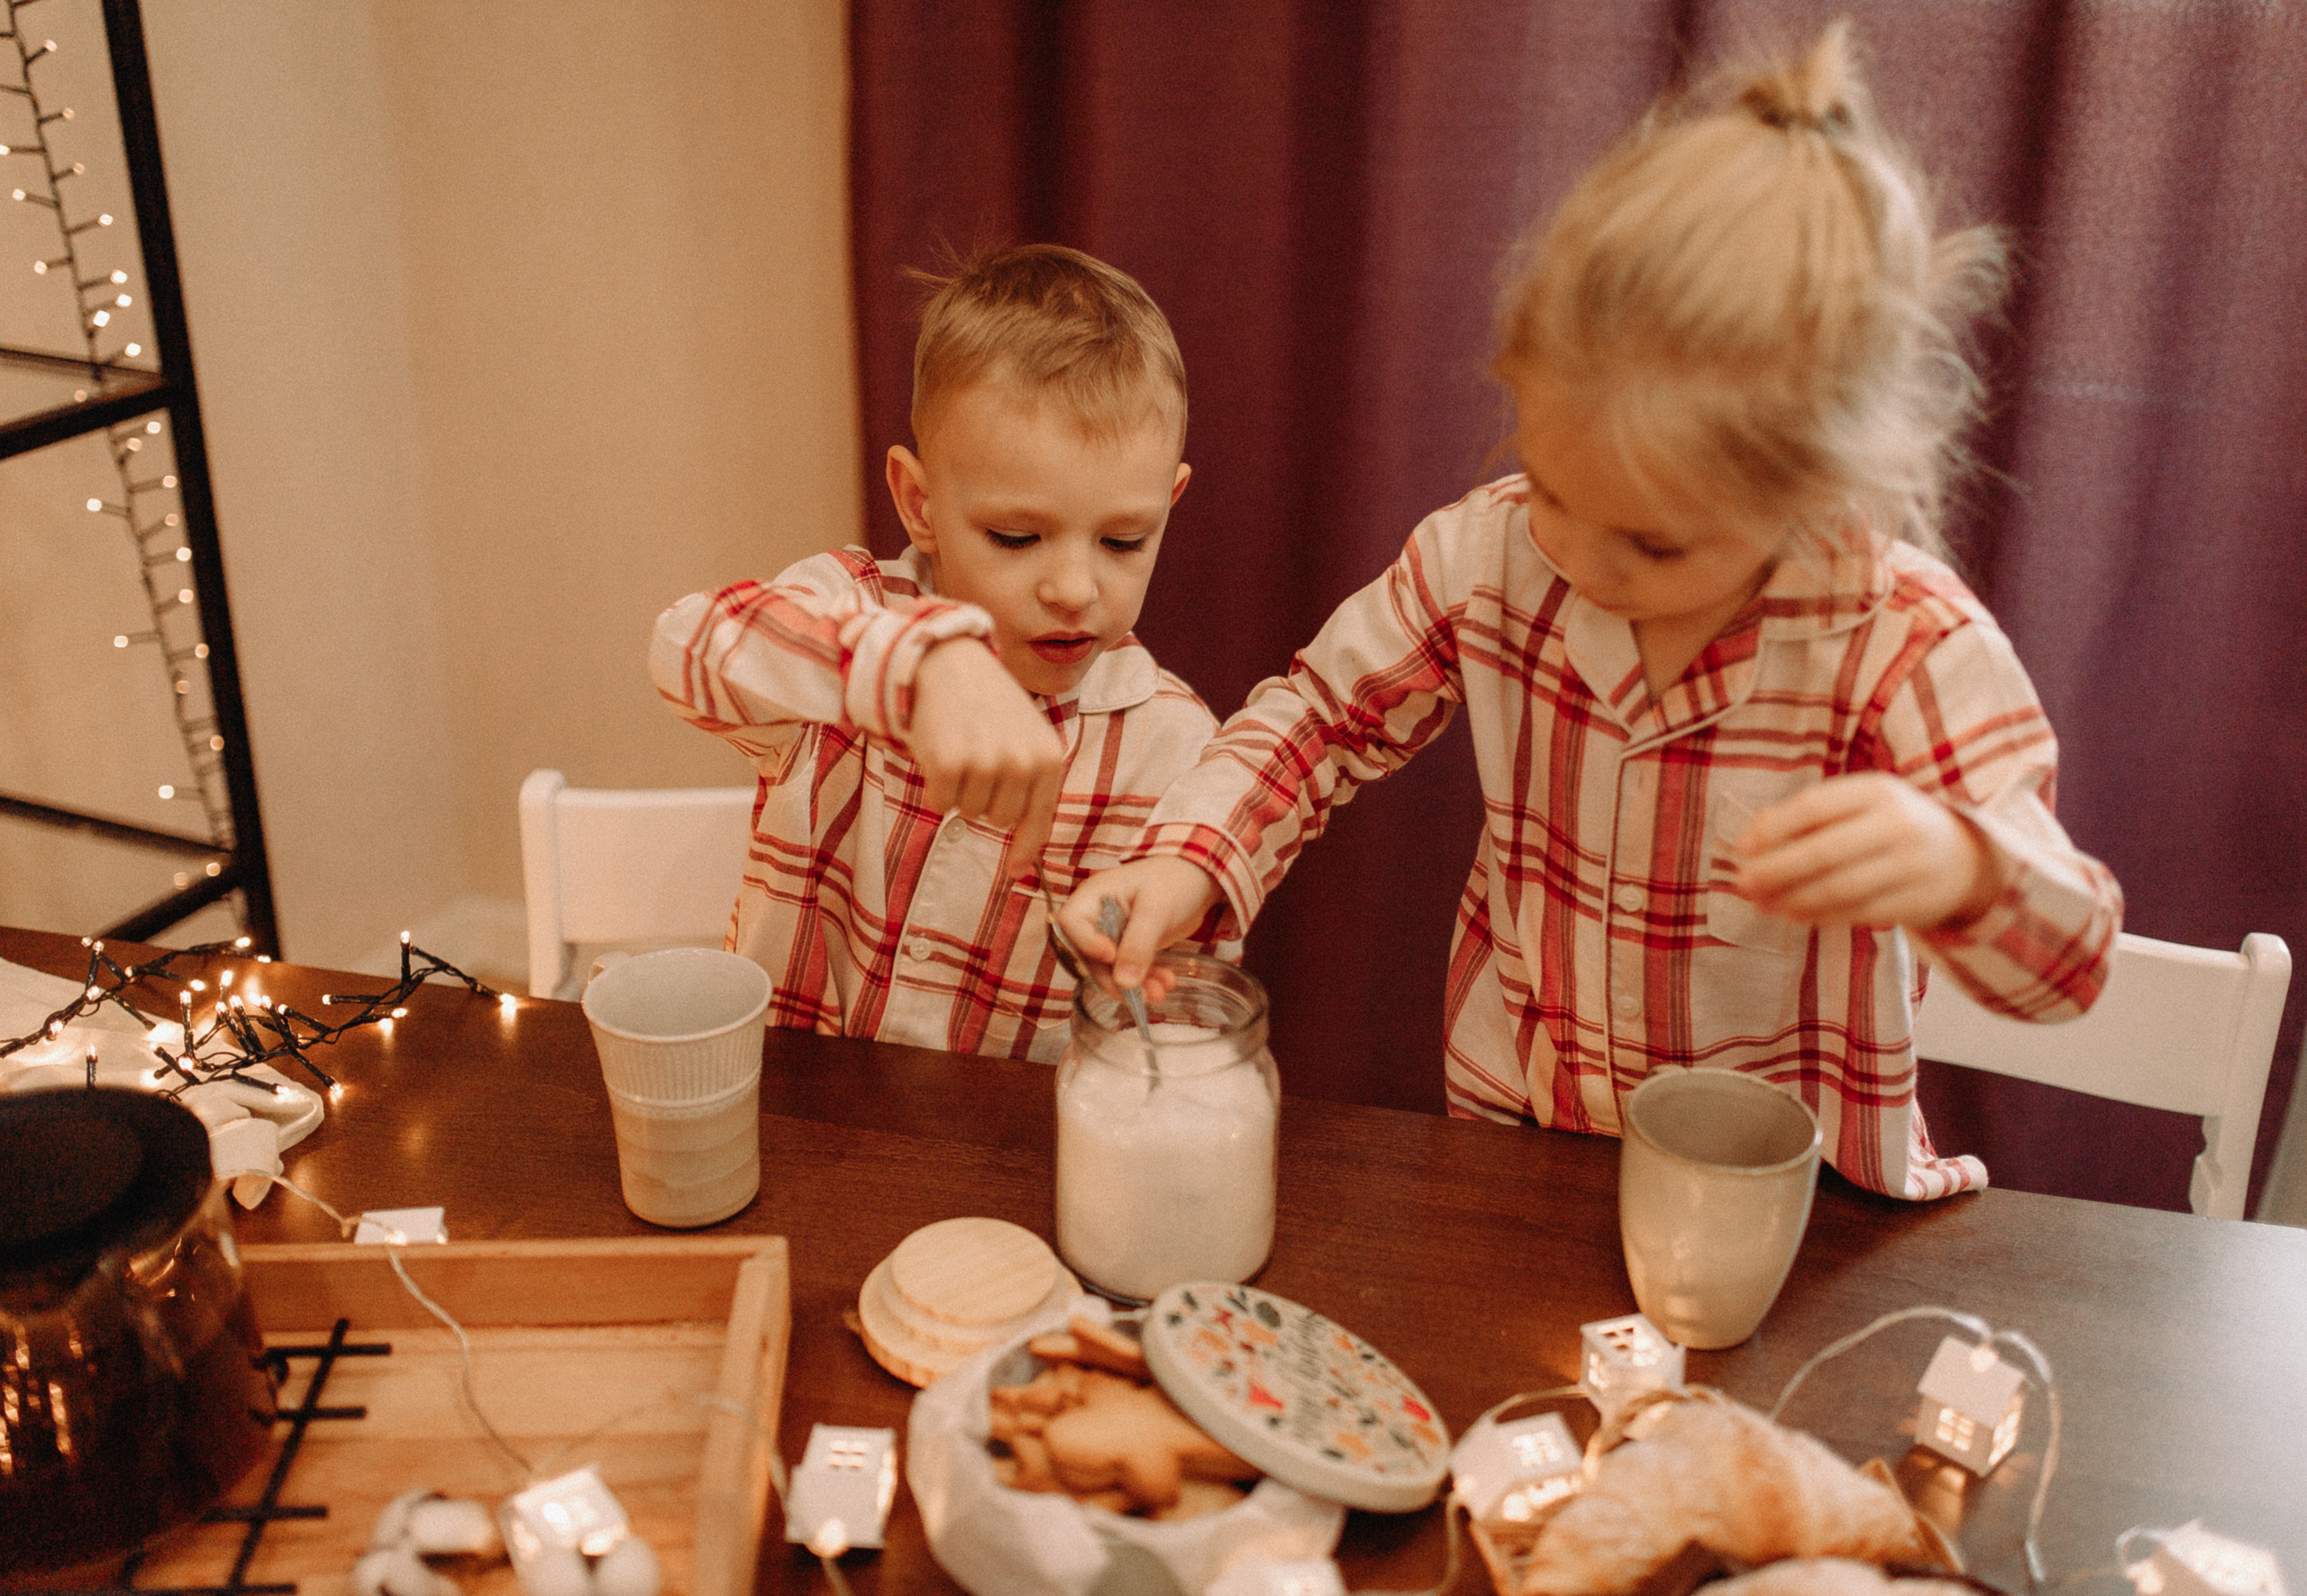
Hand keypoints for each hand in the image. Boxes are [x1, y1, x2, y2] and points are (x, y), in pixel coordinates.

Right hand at [909, 638, 1065, 875]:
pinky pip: (941, 803)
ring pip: (968, 811)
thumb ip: (1029, 788)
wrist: (948, 661)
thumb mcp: (1024, 738)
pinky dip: (936, 786)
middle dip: (983, 799)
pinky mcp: (950, 762)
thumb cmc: (987, 705)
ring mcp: (987, 763)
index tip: (1015, 873)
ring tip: (961, 748)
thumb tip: (1022, 865)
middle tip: (976, 759)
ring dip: (960, 789)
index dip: (1025, 850)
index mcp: (1047, 758)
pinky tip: (941, 750)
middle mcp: (1022, 763)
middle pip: (998, 819)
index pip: (1038, 820)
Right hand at [1056, 858, 1222, 997]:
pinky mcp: (1127, 948)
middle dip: (1116, 979)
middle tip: (1143, 994)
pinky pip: (1127, 971)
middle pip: (1089, 956)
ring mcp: (1110, 935)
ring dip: (1134, 986)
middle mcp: (1096, 917)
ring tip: (1160, 993)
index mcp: (1093, 896)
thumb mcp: (1156, 910)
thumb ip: (1138, 944)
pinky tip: (1165, 984)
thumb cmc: (1173, 880)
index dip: (1085, 943)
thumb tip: (1123, 983)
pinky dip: (1145, 981)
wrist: (1197, 879)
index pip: (1071, 922)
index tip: (1110, 956)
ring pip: (1110, 970)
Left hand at [1732, 773, 2003, 930]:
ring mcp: (1911, 867)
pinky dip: (1818, 915)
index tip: (1742, 847)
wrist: (1965, 858)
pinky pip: (1857, 913)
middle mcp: (1898, 826)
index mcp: (1878, 791)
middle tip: (1741, 883)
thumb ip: (1809, 816)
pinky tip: (1791, 914)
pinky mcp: (1917, 902)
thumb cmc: (1890, 826)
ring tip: (1760, 904)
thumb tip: (1753, 833)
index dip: (1774, 829)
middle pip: (1825, 852)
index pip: (1815, 807)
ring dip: (1792, 899)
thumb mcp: (1859, 805)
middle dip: (1777, 870)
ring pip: (1839, 889)